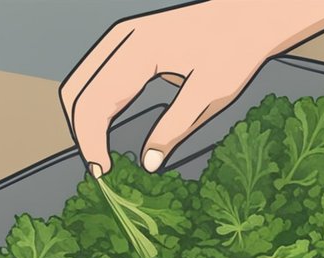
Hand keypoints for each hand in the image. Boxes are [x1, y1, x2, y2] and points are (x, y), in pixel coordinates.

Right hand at [60, 2, 281, 175]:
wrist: (247, 18)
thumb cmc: (234, 51)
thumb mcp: (211, 95)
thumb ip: (176, 128)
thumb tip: (148, 163)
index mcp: (139, 49)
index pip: (95, 102)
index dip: (92, 141)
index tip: (102, 174)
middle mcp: (122, 37)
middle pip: (76, 91)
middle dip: (82, 133)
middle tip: (100, 170)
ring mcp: (121, 35)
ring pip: (80, 82)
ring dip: (83, 120)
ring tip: (101, 153)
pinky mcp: (127, 39)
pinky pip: (94, 74)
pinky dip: (93, 104)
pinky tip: (106, 128)